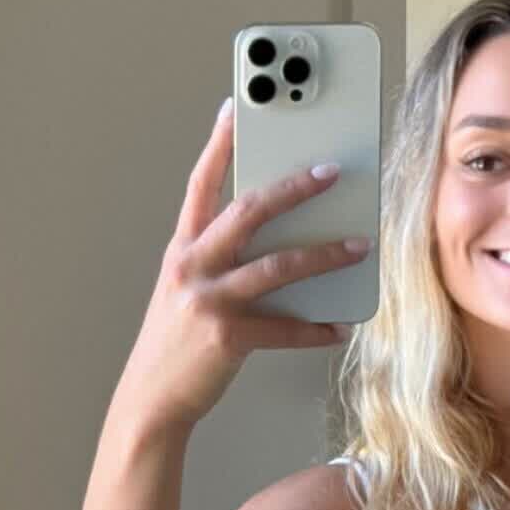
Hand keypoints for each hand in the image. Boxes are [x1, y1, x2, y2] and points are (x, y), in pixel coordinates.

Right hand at [117, 101, 366, 436]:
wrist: (151, 401)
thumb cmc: (176, 345)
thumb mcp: (186, 292)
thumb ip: (221, 263)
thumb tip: (282, 243)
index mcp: (182, 250)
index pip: (200, 185)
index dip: (218, 144)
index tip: (237, 108)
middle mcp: (192, 267)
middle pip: (248, 213)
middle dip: (292, 188)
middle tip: (329, 172)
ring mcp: (208, 301)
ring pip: (276, 266)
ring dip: (323, 254)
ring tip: (358, 245)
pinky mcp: (226, 337)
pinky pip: (284, 328)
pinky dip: (316, 328)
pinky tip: (340, 327)